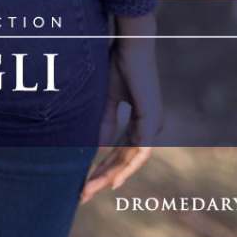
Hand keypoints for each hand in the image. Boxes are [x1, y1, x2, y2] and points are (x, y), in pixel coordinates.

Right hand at [80, 21, 163, 204]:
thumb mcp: (106, 98)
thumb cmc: (118, 63)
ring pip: (131, 160)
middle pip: (125, 160)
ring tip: (91, 188)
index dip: (104, 167)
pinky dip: (125, 166)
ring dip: (111, 175)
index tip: (88, 181)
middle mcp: (148, 126)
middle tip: (84, 193)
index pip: (120, 150)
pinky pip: (139, 151)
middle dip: (103, 177)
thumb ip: (103, 122)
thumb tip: (95, 147)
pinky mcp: (151, 120)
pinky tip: (112, 178)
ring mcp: (152, 125)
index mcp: (140, 120)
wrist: (131, 44)